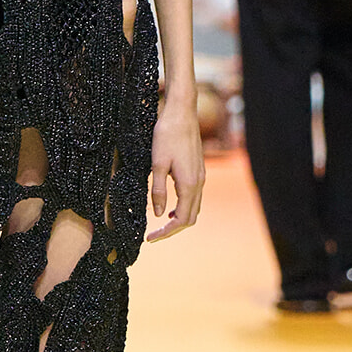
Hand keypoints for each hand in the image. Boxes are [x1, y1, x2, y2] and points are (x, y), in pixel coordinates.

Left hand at [146, 97, 203, 240]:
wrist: (182, 113)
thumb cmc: (167, 135)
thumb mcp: (157, 164)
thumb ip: (157, 191)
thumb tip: (158, 214)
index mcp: (189, 184)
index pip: (181, 219)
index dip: (166, 232)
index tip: (150, 238)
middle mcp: (199, 183)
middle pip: (190, 218)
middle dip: (173, 230)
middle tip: (154, 235)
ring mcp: (201, 176)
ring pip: (194, 208)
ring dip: (179, 219)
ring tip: (161, 224)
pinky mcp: (198, 170)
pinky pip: (194, 196)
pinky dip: (183, 207)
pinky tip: (170, 206)